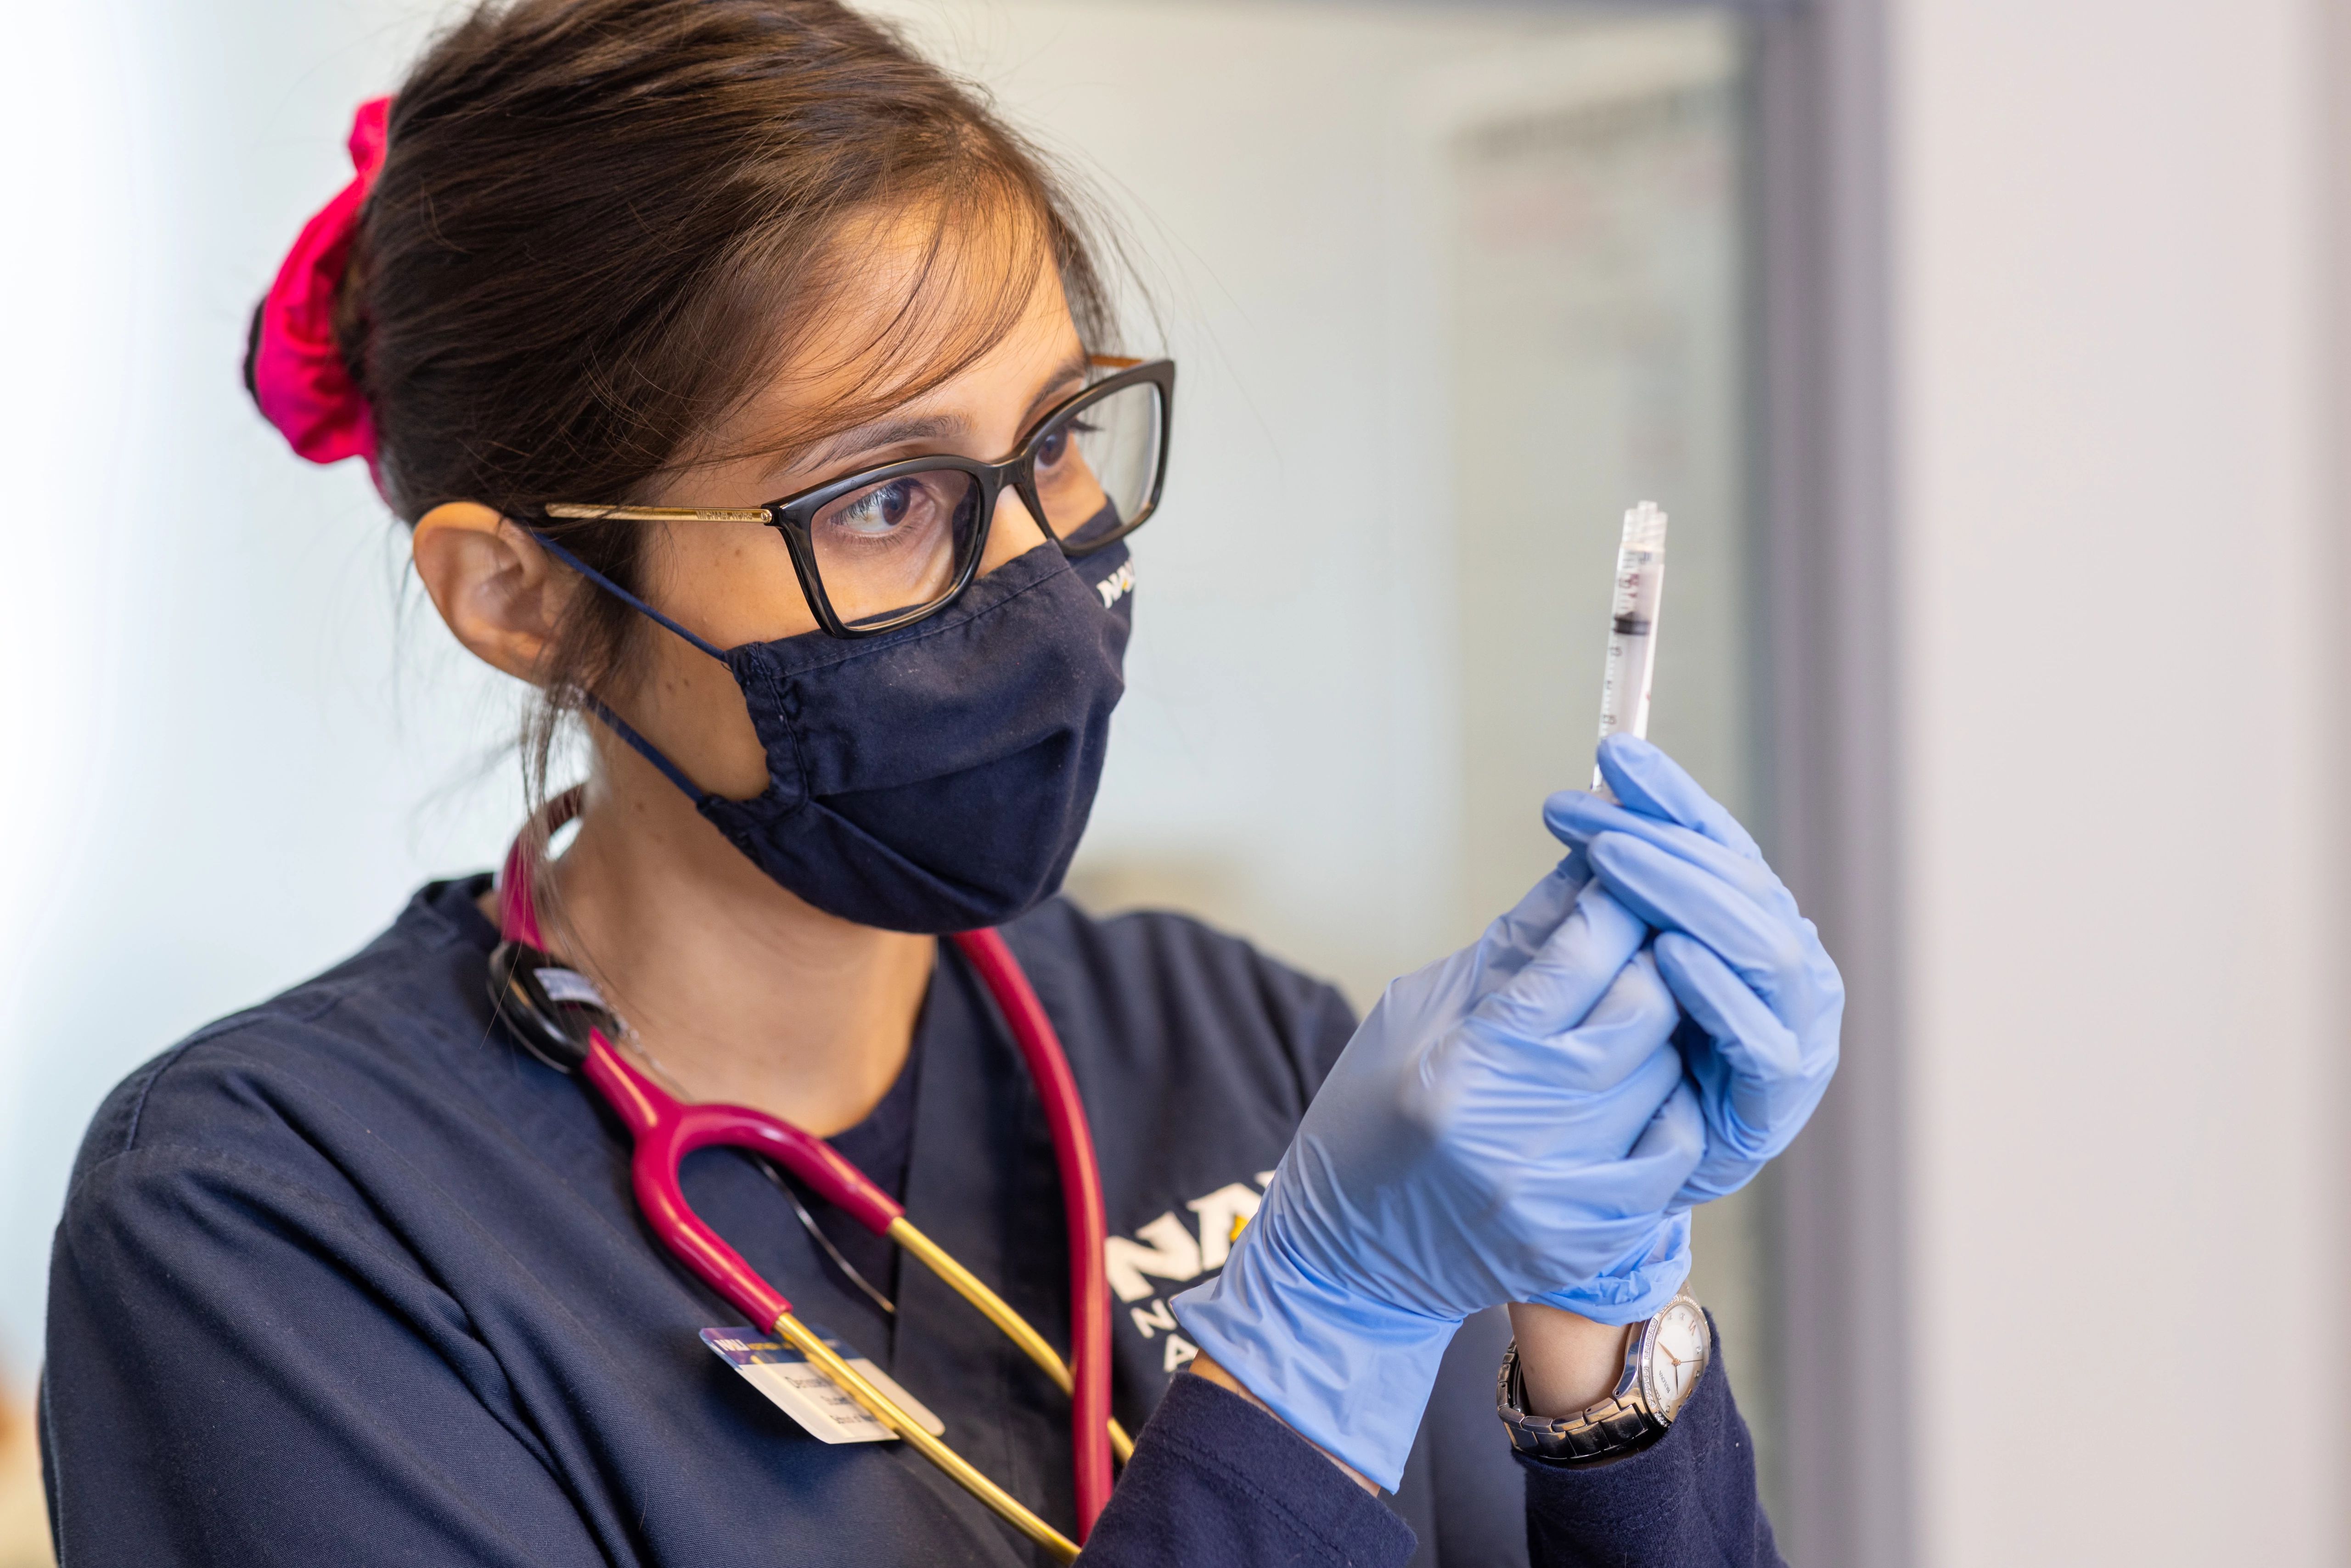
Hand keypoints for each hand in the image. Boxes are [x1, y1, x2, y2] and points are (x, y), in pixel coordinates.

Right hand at [1170, 869, 1702, 1489]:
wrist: (1346, 1256)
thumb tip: (1588, 862)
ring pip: (1668, 1075)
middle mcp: (1513, 1138)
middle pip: (1642, 1013)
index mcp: (1458, 1069)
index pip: (1575, 961)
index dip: (1612, 904)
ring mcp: (1557, 1199)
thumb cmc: (1371, 1113)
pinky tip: (1645, 1080)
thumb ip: (1511, 946)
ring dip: (1667, 1029)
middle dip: (1655, 957)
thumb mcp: (1416, 1011)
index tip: (1628, 872)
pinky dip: (1670, 1102)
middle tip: (1652, 928)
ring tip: (1647, 1001)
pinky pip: (1674, 1149)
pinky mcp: (1584, 1240)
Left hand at [1545, 735, 1842, 1206]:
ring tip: (1620, 859)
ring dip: (1689, 897)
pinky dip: (1719, 994)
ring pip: (1763, 947)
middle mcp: (1781, 969)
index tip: (1612, 755)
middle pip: (1741, 884)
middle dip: (1665, 838)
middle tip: (1591, 813)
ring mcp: (1792, 1033)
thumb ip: (1596, 904)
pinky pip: (1760, 1042)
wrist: (1585, 1186)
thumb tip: (1586, 809)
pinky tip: (1670, 956)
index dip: (1671, 797)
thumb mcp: (1580, 968)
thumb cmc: (1585, 1062)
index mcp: (1741, 927)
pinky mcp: (1774, 1105)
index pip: (1716, 844)